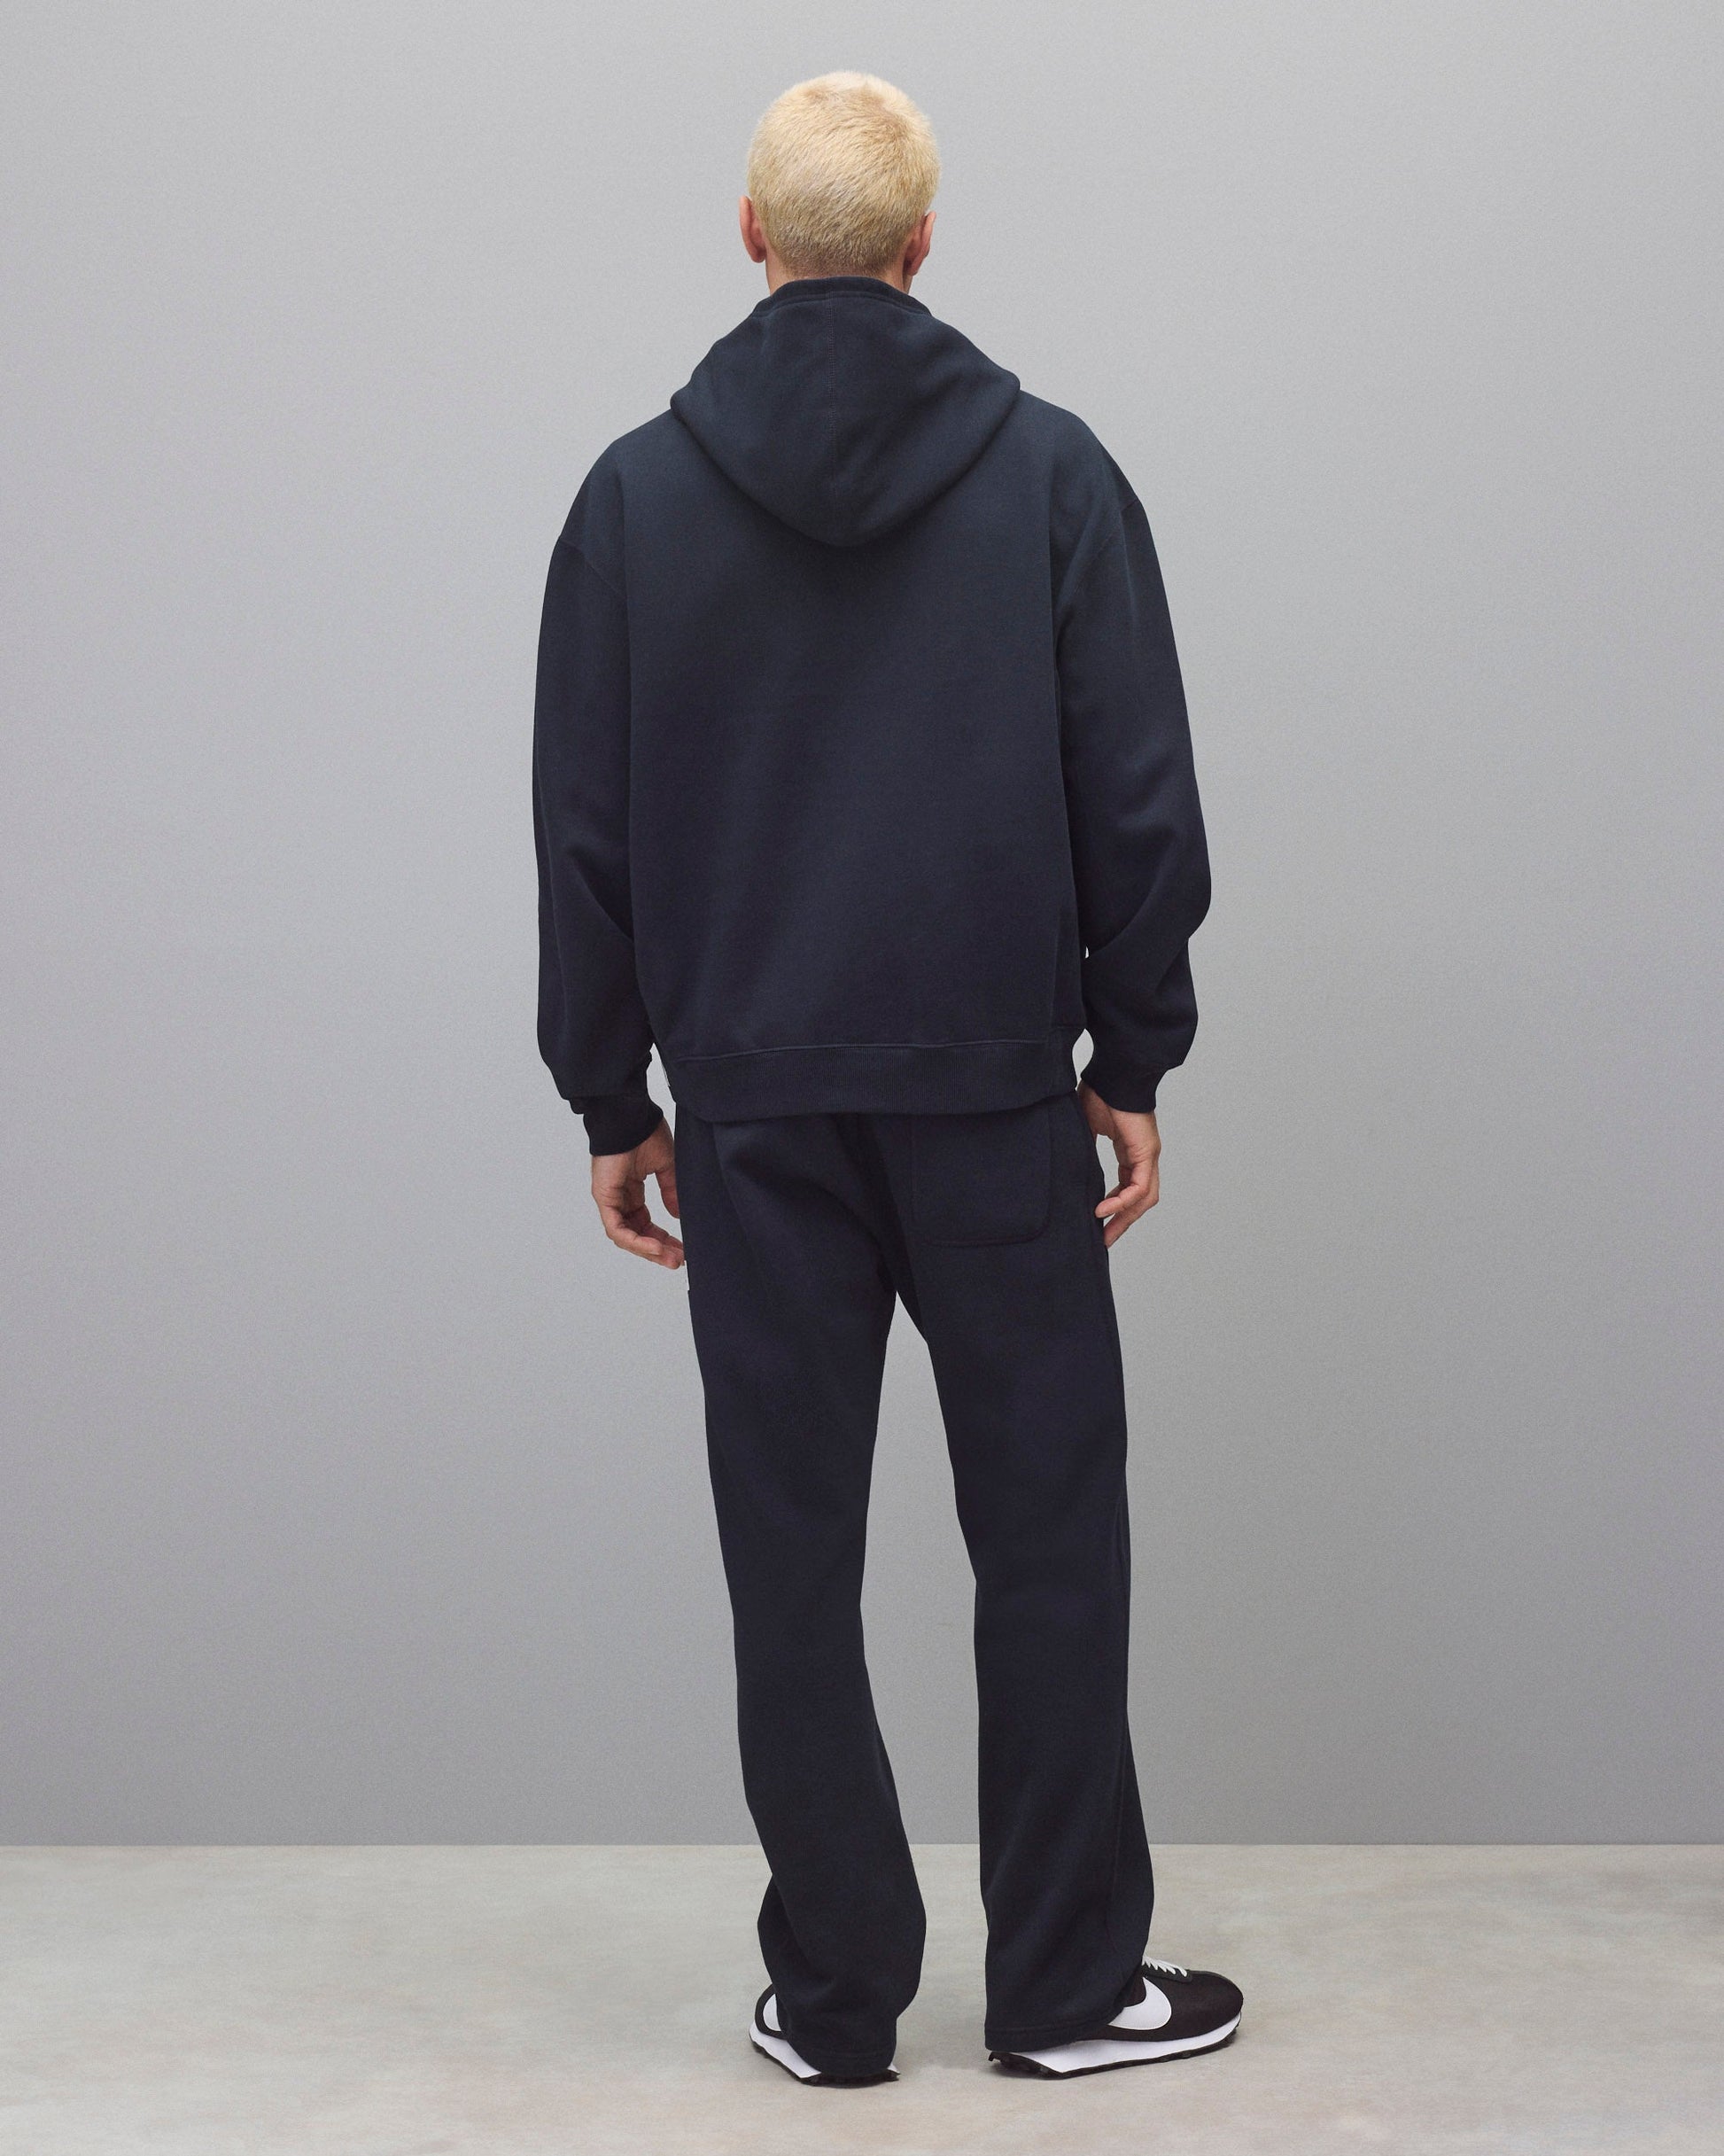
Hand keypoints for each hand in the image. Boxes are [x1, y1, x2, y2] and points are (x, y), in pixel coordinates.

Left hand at [591, 1118, 683, 1268]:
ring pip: (626, 1237)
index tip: (683, 1249)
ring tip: (671, 1259)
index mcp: (631, 1190)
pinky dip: (635, 1240)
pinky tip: (654, 1247)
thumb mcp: (666, 1166)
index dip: (664, 1238)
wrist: (630, 1114)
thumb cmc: (644, 1131)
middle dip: (659, 1250)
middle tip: (679, 1261)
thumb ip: (671, 1191)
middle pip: (637, 1235)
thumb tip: (678, 1215)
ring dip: (649, 1250)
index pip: (646, 1224)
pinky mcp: (604, 1197)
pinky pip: (617, 1229)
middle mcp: (619, 1198)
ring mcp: (610, 1199)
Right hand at [1079, 1083, 1160, 1246]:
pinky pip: (1140, 1187)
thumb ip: (1083, 1147)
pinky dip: (1123, 1201)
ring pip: (1144, 1198)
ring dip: (1125, 1218)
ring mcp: (1148, 1154)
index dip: (1115, 1207)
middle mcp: (1143, 1155)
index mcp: (1130, 1150)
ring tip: (1105, 1233)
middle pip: (1139, 1199)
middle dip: (1122, 1221)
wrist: (1114, 1073)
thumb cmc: (1101, 1091)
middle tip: (1105, 1240)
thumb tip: (1066, 1161)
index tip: (1098, 1221)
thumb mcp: (1086, 1127)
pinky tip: (1104, 1209)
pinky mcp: (1147, 1152)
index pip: (1128, 1187)